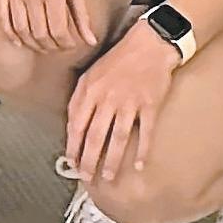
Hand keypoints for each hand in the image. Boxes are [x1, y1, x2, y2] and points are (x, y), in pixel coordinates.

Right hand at [0, 0, 93, 53]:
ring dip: (32, 44)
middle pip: (39, 33)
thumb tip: (91, 41)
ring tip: (41, 46)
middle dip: (50, 47)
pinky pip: (4, 19)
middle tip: (56, 48)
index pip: (59, 29)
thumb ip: (81, 15)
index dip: (65, 44)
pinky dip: (12, 35)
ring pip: (21, 29)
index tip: (69, 46)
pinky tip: (21, 42)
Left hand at [60, 20, 177, 185]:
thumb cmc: (118, 60)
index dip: (73, 146)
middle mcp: (107, 98)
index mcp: (89, 90)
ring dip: (112, 161)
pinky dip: (142, 151)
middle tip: (87, 177)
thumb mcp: (91, 74)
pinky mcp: (150, 105)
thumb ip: (80, 99)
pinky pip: (145, 133)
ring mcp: (129, 102)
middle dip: (89, 160)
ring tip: (108, 177)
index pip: (77, 124)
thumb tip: (73, 128)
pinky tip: (139, 166)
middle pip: (95, 135)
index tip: (72, 162)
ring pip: (117, 138)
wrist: (149, 45)